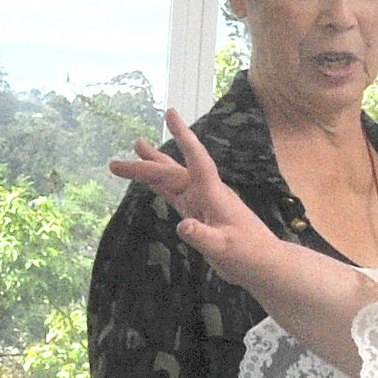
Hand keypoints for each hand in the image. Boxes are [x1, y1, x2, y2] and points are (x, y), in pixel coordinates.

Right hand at [109, 110, 300, 298]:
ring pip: (172, 179)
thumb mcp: (225, 248)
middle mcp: (205, 193)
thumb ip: (203, 236)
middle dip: (145, 165)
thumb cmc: (249, 254)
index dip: (183, 136)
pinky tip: (151, 182)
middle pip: (172, 172)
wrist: (263, 264)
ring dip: (153, 166)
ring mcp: (201, 202)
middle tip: (114, 164)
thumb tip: (182, 225)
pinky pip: (175, 195)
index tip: (170, 114)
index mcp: (213, 193)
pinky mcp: (198, 215)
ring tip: (137, 144)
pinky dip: (160, 186)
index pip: (196, 158)